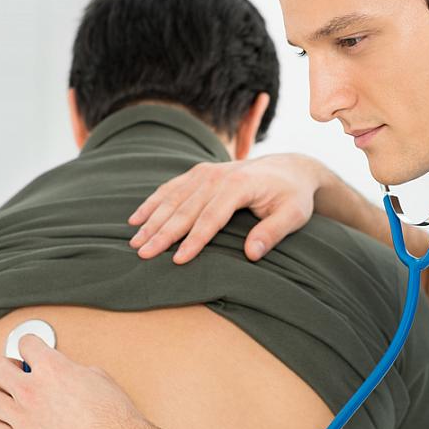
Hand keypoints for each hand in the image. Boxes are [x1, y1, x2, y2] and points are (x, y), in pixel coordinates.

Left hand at [0, 334, 145, 428]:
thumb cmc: (114, 417)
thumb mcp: (99, 378)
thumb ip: (72, 371)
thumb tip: (65, 374)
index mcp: (53, 368)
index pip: (25, 343)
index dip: (29, 346)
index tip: (29, 351)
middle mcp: (32, 390)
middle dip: (5, 367)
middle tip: (13, 373)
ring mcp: (23, 418)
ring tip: (5, 399)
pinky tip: (7, 425)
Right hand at [128, 153, 327, 263]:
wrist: (289, 168)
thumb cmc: (292, 196)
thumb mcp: (294, 214)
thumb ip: (274, 232)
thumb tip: (252, 254)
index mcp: (238, 185)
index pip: (211, 218)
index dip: (194, 240)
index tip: (177, 260)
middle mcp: (217, 175)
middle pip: (185, 209)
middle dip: (163, 233)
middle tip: (143, 255)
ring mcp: (205, 172)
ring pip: (172, 199)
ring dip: (152, 220)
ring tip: (135, 242)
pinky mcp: (198, 173)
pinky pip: (170, 188)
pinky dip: (152, 203)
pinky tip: (136, 219)